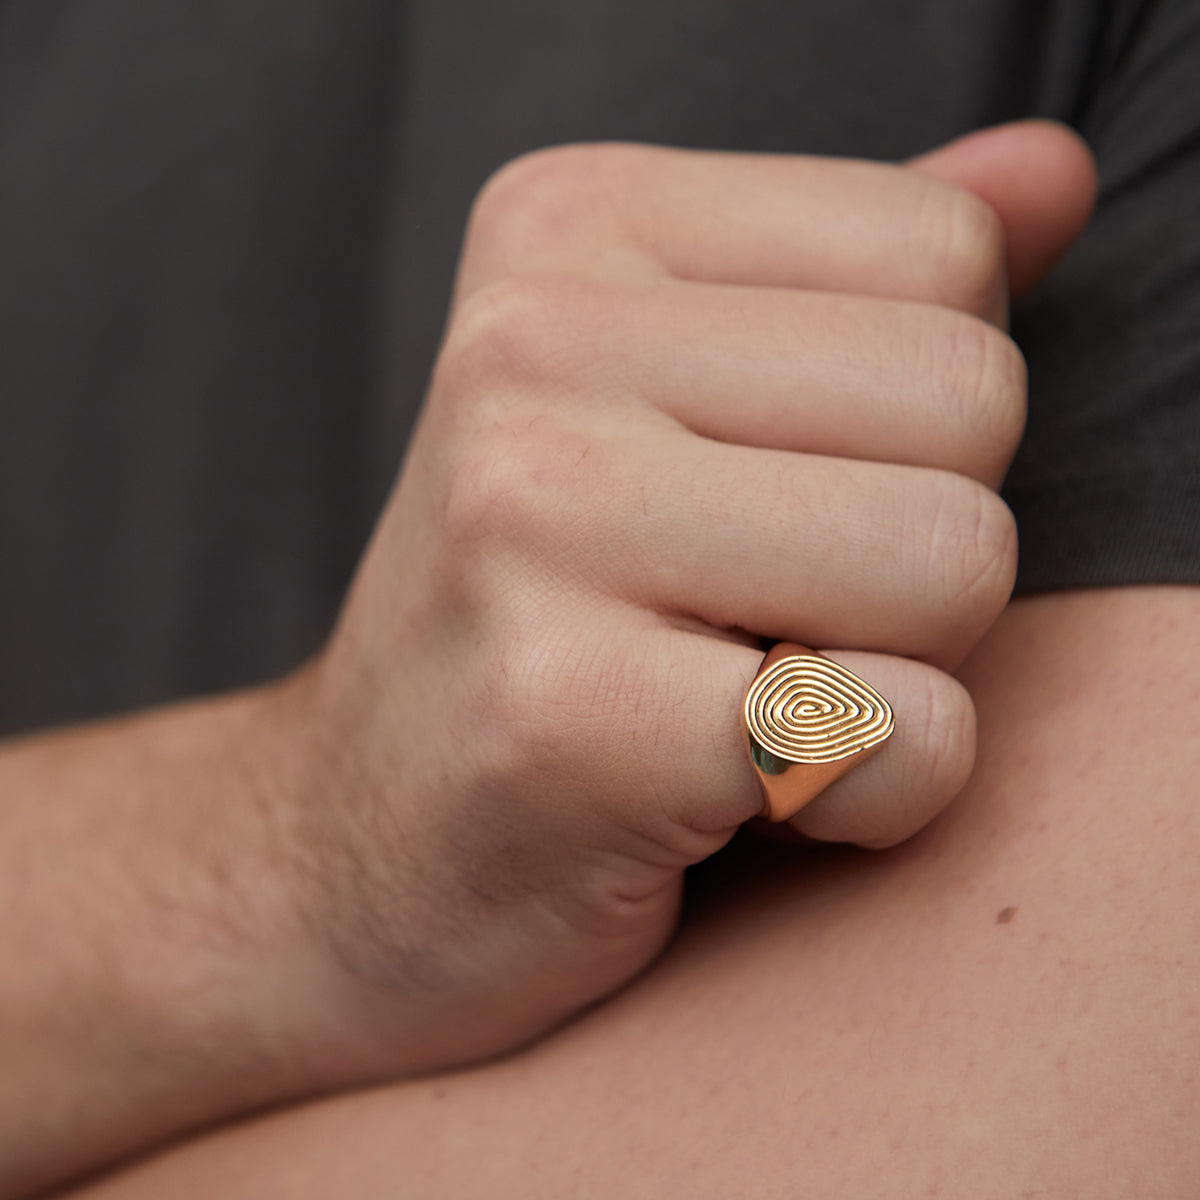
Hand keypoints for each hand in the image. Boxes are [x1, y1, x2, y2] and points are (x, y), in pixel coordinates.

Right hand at [289, 121, 1096, 1075]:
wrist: (369, 839)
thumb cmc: (553, 617)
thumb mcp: (685, 403)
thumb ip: (871, 280)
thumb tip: (1053, 174)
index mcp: (570, 231)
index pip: (943, 255)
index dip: (910, 417)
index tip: (762, 497)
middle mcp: (529, 345)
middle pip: (969, 401)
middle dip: (912, 551)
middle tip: (756, 618)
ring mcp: (529, 521)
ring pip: (955, 565)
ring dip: (893, 674)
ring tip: (738, 698)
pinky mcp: (564, 713)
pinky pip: (899, 738)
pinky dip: (864, 800)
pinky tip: (729, 796)